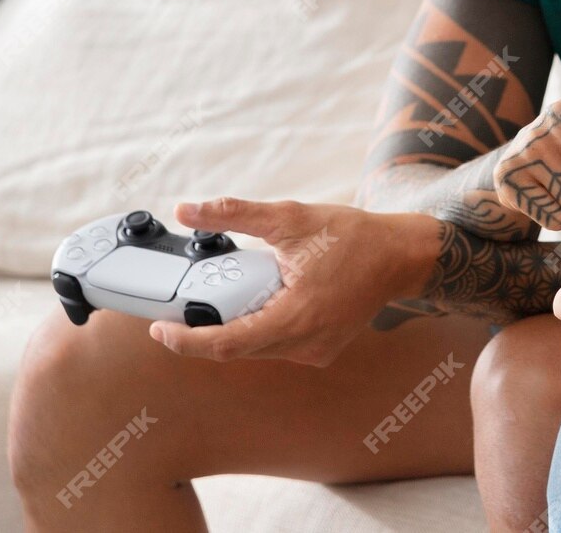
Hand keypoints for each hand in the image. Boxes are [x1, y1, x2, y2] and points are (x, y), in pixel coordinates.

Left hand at [150, 198, 435, 365]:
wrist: (401, 255)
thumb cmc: (354, 237)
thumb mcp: (291, 218)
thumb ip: (235, 214)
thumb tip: (188, 210)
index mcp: (296, 318)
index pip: (225, 345)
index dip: (185, 341)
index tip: (160, 330)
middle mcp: (306, 344)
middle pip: (237, 348)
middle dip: (209, 326)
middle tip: (191, 300)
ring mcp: (316, 351)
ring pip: (257, 348)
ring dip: (238, 325)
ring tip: (239, 290)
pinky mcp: (322, 350)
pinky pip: (278, 345)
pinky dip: (263, 325)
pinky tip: (268, 298)